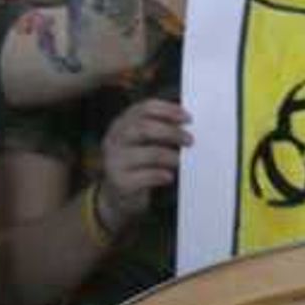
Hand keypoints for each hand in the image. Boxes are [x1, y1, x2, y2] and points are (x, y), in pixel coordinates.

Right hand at [95, 100, 193, 227]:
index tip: (188, 118)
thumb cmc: (136, 164)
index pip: (144, 108)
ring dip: (169, 156)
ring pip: (147, 153)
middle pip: (144, 127)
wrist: (117, 196)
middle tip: (189, 140)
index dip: (168, 110)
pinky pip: (145, 176)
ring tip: (180, 161)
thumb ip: (158, 130)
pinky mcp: (120, 182)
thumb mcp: (142, 142)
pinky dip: (161, 175)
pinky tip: (169, 177)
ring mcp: (115, 161)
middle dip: (171, 132)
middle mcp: (115, 139)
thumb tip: (186, 123)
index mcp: (122, 124)